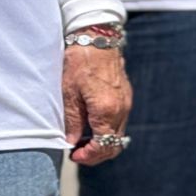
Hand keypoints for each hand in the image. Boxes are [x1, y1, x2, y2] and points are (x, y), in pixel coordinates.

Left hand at [63, 44, 132, 166]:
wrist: (97, 39)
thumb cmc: (80, 63)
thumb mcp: (69, 93)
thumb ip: (72, 121)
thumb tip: (72, 141)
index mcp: (106, 111)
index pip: (104, 146)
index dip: (88, 156)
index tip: (74, 155)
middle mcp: (121, 110)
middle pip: (115, 145)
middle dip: (97, 154)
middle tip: (78, 153)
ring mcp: (126, 103)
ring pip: (119, 134)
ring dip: (102, 143)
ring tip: (83, 141)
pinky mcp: (126, 97)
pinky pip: (120, 122)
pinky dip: (108, 130)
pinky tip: (92, 125)